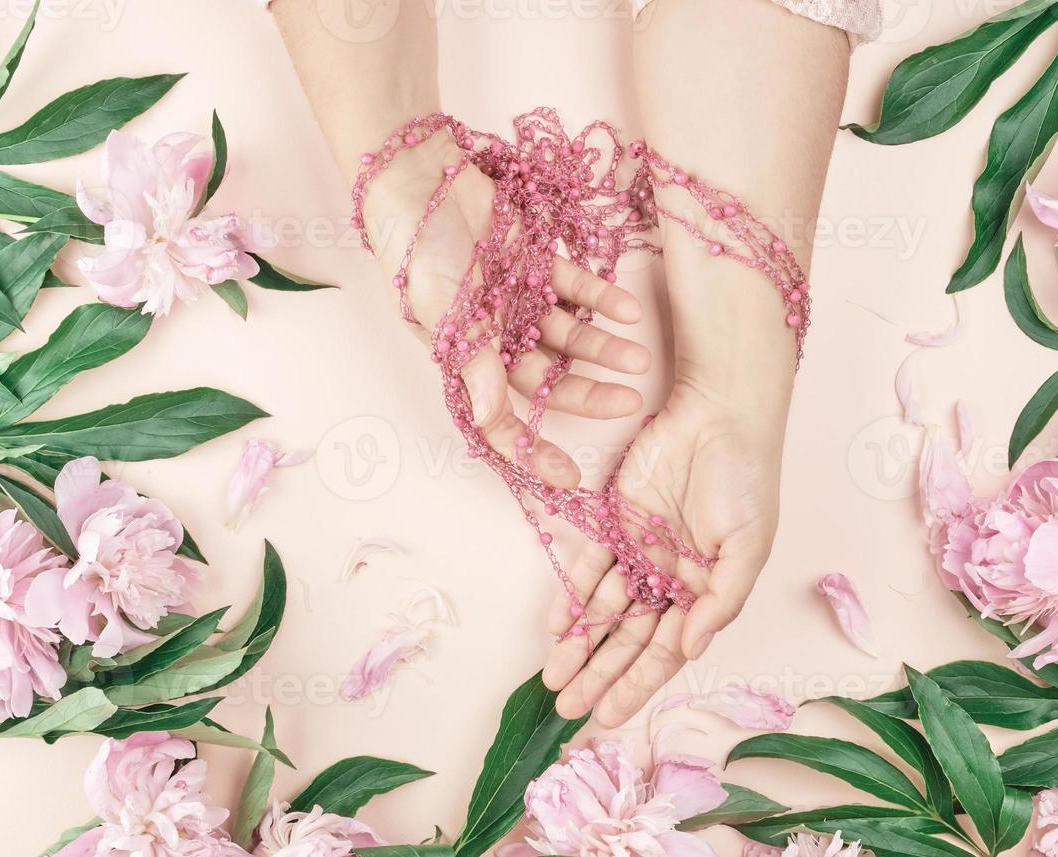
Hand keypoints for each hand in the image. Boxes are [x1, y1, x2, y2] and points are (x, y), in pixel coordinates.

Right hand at [362, 132, 650, 487]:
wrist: (417, 177)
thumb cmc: (417, 249)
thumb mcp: (441, 311)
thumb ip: (472, 362)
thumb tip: (490, 417)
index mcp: (465, 357)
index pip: (501, 418)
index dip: (532, 450)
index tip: (570, 477)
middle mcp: (494, 336)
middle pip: (547, 379)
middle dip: (587, 394)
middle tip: (630, 401)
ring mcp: (517, 300)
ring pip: (568, 337)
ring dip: (603, 349)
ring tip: (640, 358)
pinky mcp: (534, 262)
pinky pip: (575, 290)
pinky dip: (601, 300)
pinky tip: (629, 311)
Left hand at [542, 379, 784, 727]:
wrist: (720, 414)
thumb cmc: (746, 480)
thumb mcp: (747, 548)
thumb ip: (720, 602)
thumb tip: (692, 650)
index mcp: (705, 590)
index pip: (667, 651)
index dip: (638, 685)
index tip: (609, 718)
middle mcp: (670, 577)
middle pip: (630, 639)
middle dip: (600, 676)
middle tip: (570, 710)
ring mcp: (641, 550)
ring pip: (605, 609)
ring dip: (580, 645)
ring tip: (554, 680)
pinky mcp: (615, 520)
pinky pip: (589, 566)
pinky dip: (573, 595)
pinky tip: (557, 626)